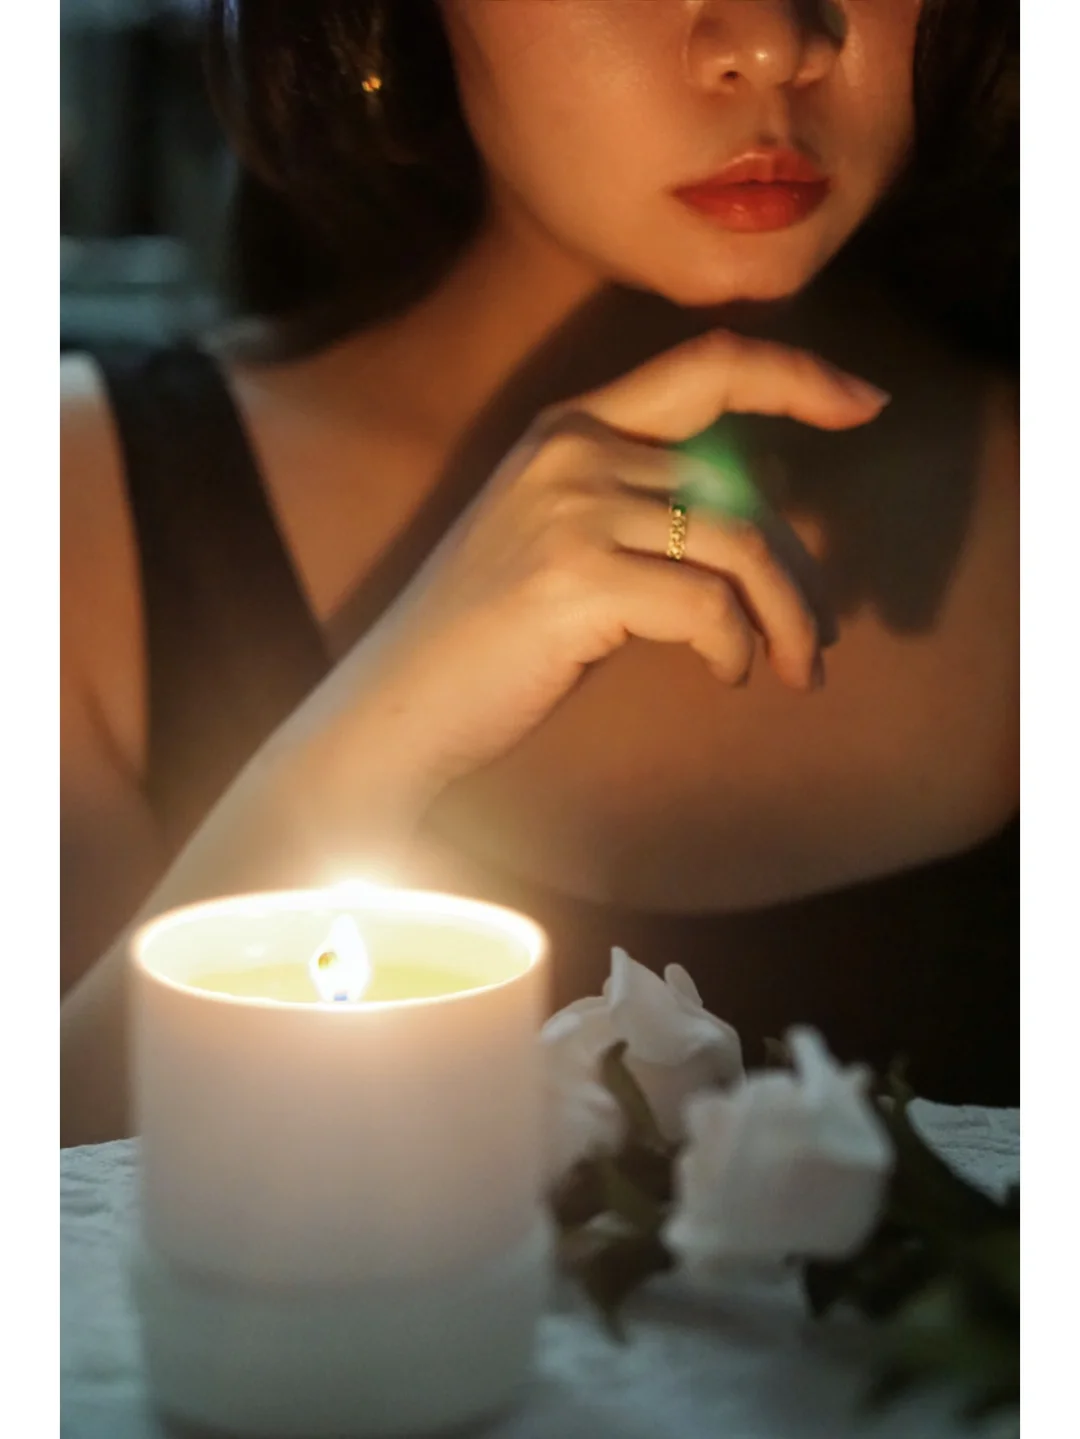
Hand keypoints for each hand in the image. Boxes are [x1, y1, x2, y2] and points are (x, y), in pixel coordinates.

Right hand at [345, 329, 887, 791]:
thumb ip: (644, 506)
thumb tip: (762, 515)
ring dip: (786, 617)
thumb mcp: (564, 541)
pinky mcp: (576, 579)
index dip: (797, 377)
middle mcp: (572, 451)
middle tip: (818, 634)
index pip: (706, 366)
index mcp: (570, 428)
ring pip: (739, 545)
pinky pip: (708, 607)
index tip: (865, 404)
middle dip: (800, 566)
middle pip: (741, 484)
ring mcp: (570, 509)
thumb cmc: (490, 636)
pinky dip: (735, 648)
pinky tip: (726, 675)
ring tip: (792, 668)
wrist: (398, 702)